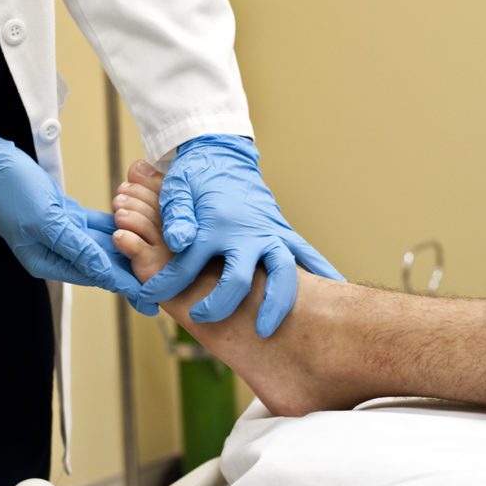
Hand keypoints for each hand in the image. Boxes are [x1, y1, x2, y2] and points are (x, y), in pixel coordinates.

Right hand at [0, 129, 141, 300]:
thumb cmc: (12, 190)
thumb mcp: (45, 220)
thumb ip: (75, 246)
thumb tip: (104, 270)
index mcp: (47, 261)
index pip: (95, 276)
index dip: (125, 286)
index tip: (150, 299)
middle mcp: (56, 252)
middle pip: (102, 265)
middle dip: (132, 274)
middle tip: (162, 287)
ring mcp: (62, 233)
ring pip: (102, 246)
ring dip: (129, 251)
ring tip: (157, 263)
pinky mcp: (66, 215)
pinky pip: (97, 226)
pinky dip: (117, 227)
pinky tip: (138, 230)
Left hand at [137, 134, 343, 336]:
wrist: (222, 155)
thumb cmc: (195, 176)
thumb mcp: (177, 189)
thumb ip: (176, 215)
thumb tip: (179, 241)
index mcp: (215, 224)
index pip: (187, 265)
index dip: (165, 285)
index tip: (149, 298)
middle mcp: (245, 232)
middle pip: (239, 278)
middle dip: (220, 304)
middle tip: (203, 321)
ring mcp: (268, 233)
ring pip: (281, 273)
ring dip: (276, 303)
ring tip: (268, 330)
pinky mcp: (282, 233)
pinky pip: (307, 257)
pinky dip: (322, 274)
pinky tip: (336, 293)